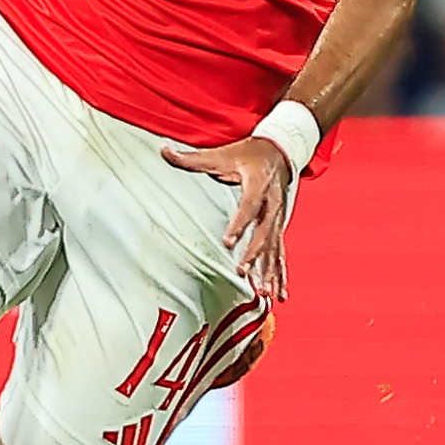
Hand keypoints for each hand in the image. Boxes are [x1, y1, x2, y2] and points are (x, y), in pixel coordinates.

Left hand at [161, 137, 294, 299]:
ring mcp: (278, 217)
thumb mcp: (220, 154)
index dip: (240, 224)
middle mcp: (273, 202)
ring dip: (270, 269)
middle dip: (255, 253)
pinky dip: (280, 273)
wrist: (279, 151)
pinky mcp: (279, 226)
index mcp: (258, 183)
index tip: (228, 242)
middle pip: (265, 231)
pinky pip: (281, 252)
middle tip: (242, 272)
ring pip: (275, 246)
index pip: (249, 205)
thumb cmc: (247, 154)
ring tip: (266, 292)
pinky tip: (279, 294)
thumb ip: (192, 158)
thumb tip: (163, 151)